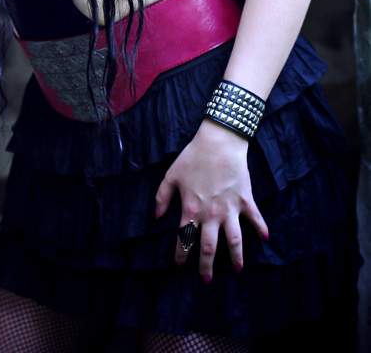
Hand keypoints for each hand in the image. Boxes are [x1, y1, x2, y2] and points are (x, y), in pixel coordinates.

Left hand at [154, 119, 268, 281]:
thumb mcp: (171, 175)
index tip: (179, 266)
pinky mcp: (245, 200)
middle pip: (208, 247)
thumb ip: (162, 197)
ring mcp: (230, 209)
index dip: (181, 255)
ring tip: (238, 270)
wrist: (219, 142)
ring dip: (236, 257)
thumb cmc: (193, 157)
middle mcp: (211, 215)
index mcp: (191, 209)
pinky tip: (265, 240)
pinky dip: (261, 229)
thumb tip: (156, 217)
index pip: (184, 239)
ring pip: (234, 241)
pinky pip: (255, 219)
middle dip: (206, 266)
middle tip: (206, 280)